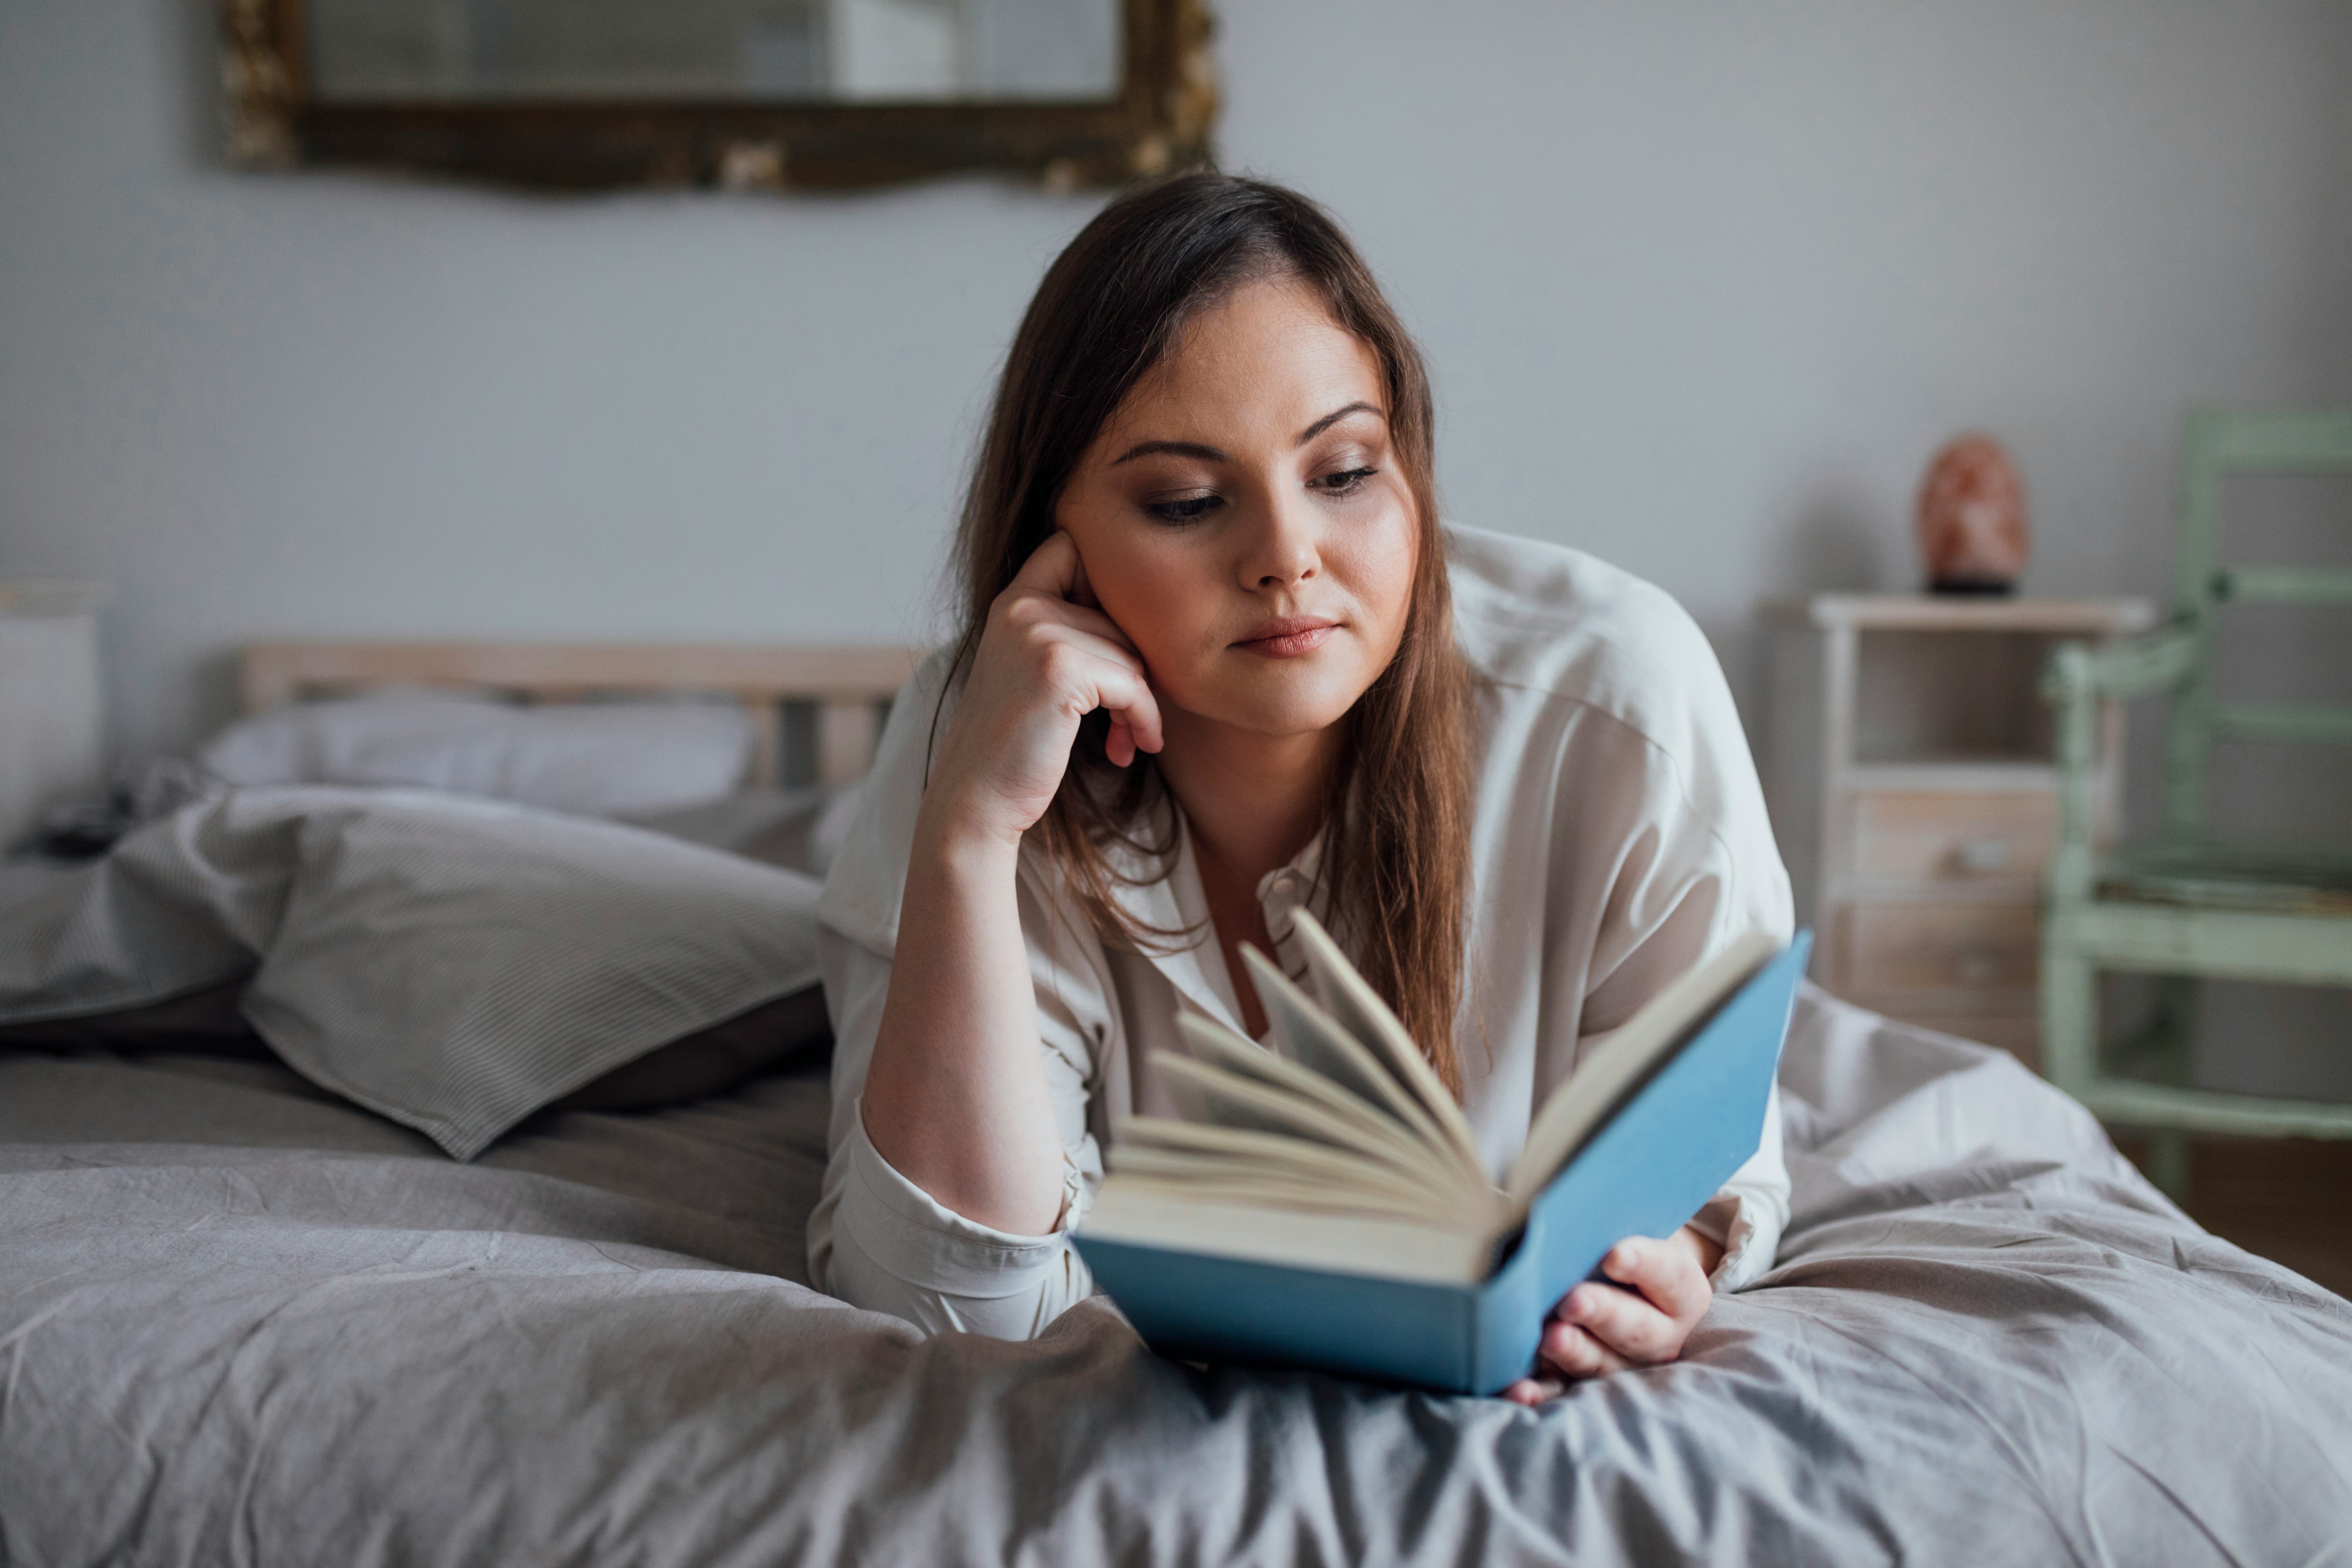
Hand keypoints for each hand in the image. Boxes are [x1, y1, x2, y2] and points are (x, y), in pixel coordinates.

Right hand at [921, 531, 1164, 850]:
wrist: (975, 801)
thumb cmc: (1012, 747)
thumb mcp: (1031, 673)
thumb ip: (1069, 634)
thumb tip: (1150, 621)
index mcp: (1011, 602)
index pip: (1071, 546)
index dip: (1105, 585)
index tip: (1114, 642)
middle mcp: (1022, 608)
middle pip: (1118, 616)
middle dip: (1131, 671)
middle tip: (1127, 720)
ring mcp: (1039, 634)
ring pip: (1131, 653)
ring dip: (1139, 703)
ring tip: (1125, 738)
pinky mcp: (1061, 669)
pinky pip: (1133, 684)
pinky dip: (1141, 719)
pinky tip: (1127, 749)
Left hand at [1499, 1227, 1718, 1405]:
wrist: (1617, 1278)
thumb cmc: (1619, 1242)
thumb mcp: (1627, 1228)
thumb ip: (1613, 1225)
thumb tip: (1576, 1213)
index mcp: (1681, 1293)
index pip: (1670, 1277)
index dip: (1644, 1264)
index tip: (1614, 1254)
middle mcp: (1659, 1337)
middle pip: (1637, 1329)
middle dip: (1604, 1314)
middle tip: (1573, 1300)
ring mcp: (1621, 1363)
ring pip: (1601, 1363)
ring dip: (1574, 1352)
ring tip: (1549, 1337)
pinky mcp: (1582, 1381)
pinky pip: (1561, 1391)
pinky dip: (1540, 1393)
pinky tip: (1520, 1390)